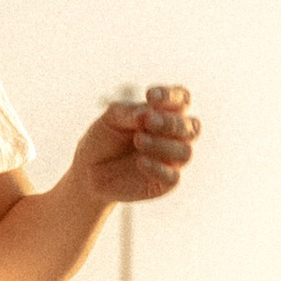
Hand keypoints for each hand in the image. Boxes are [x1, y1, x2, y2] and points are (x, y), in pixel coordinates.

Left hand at [71, 84, 198, 206]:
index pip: (182, 100)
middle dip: (172, 122)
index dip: (172, 96)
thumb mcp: (111, 119)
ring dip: (163, 144)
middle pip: (191, 127)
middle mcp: (175, 137)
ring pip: (184, 152)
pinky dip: (158, 168)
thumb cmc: (104, 139)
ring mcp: (172, 161)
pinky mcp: (164, 184)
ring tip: (138, 140)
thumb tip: (147, 114)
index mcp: (165, 114)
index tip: (150, 96)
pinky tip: (141, 162)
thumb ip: (129, 113)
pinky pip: (172, 177)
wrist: (88, 171)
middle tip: (149, 121)